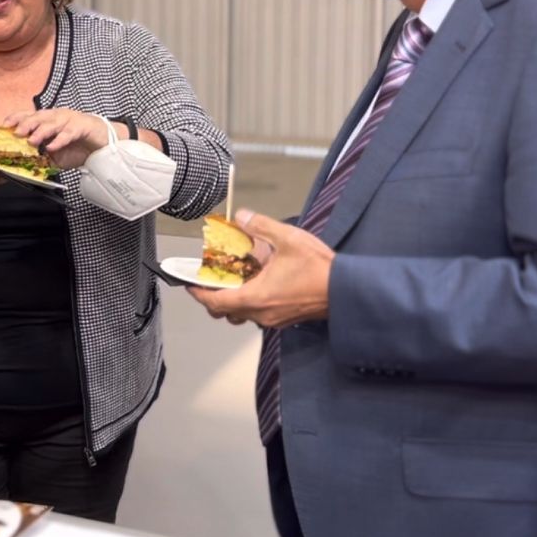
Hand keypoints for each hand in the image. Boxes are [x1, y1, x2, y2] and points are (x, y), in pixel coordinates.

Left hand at [1, 108, 111, 168]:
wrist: (102, 143)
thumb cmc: (78, 146)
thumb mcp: (56, 155)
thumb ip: (42, 158)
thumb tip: (25, 165)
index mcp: (48, 119)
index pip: (29, 115)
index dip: (16, 119)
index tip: (4, 126)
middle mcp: (57, 116)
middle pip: (38, 117)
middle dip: (26, 124)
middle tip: (16, 133)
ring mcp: (70, 120)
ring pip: (52, 123)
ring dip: (40, 131)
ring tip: (31, 141)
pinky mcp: (82, 127)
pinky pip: (68, 133)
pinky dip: (59, 140)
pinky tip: (52, 147)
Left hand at [186, 210, 334, 327]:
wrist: (346, 290)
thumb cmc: (319, 270)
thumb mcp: (287, 239)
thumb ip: (260, 226)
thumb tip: (241, 216)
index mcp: (256, 298)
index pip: (215, 303)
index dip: (199, 294)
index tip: (190, 285)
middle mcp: (261, 313)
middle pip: (225, 312)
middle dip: (214, 298)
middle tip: (212, 279)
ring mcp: (274, 319)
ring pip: (242, 315)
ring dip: (233, 300)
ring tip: (235, 279)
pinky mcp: (285, 318)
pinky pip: (258, 313)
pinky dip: (250, 301)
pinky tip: (258, 281)